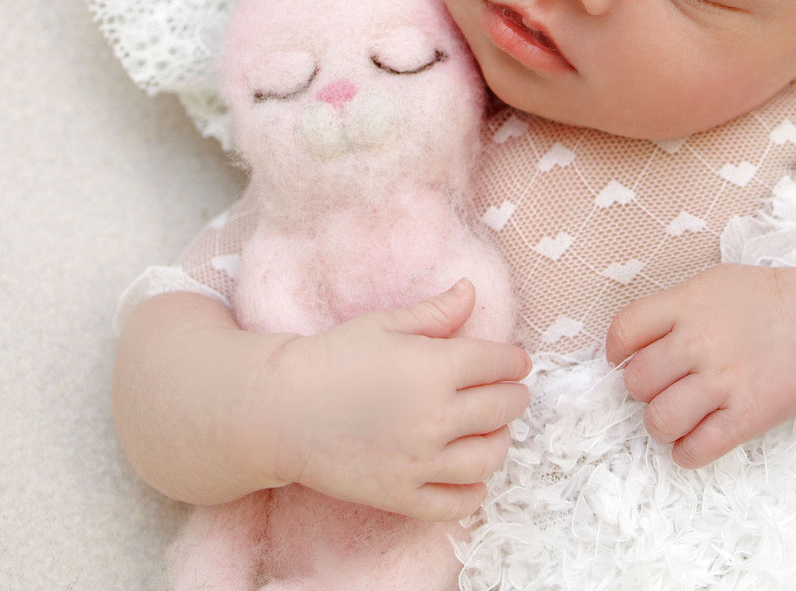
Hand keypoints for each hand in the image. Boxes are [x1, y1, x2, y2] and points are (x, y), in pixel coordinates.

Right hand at [259, 279, 531, 520]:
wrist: (279, 410)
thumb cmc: (331, 359)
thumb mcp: (384, 325)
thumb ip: (435, 313)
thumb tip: (472, 291)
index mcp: (434, 366)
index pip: (499, 363)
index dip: (514, 360)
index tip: (516, 362)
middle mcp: (434, 416)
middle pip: (502, 408)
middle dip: (514, 396)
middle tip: (512, 392)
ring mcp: (418, 460)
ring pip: (488, 457)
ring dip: (500, 441)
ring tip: (494, 431)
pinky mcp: (400, 494)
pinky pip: (456, 503)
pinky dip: (474, 491)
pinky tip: (474, 477)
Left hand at [604, 263, 795, 468]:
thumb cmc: (760, 303)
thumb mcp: (710, 285)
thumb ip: (670, 310)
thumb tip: (628, 347)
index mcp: (686, 304)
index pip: (624, 330)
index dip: (617, 351)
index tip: (624, 359)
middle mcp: (700, 342)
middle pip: (637, 381)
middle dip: (644, 390)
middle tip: (664, 386)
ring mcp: (724, 381)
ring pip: (659, 420)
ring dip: (660, 424)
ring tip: (677, 416)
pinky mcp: (747, 416)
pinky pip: (696, 450)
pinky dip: (686, 453)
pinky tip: (694, 440)